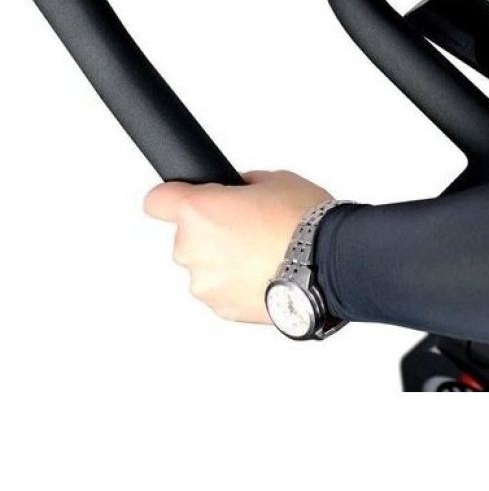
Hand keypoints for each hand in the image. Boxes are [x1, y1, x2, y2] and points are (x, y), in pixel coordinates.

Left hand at [144, 171, 331, 323]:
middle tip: (250, 226)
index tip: (184, 198)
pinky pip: (222, 289)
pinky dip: (238, 283)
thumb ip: (244, 187)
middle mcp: (192, 249)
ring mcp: (205, 284)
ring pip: (205, 266)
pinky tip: (268, 272)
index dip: (172, 197)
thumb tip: (239, 193)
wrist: (328, 264)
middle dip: (213, 230)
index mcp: (199, 211)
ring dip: (225, 260)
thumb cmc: (304, 221)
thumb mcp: (276, 180)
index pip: (157, 200)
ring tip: (264, 253)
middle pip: (187, 235)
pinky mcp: (222, 309)